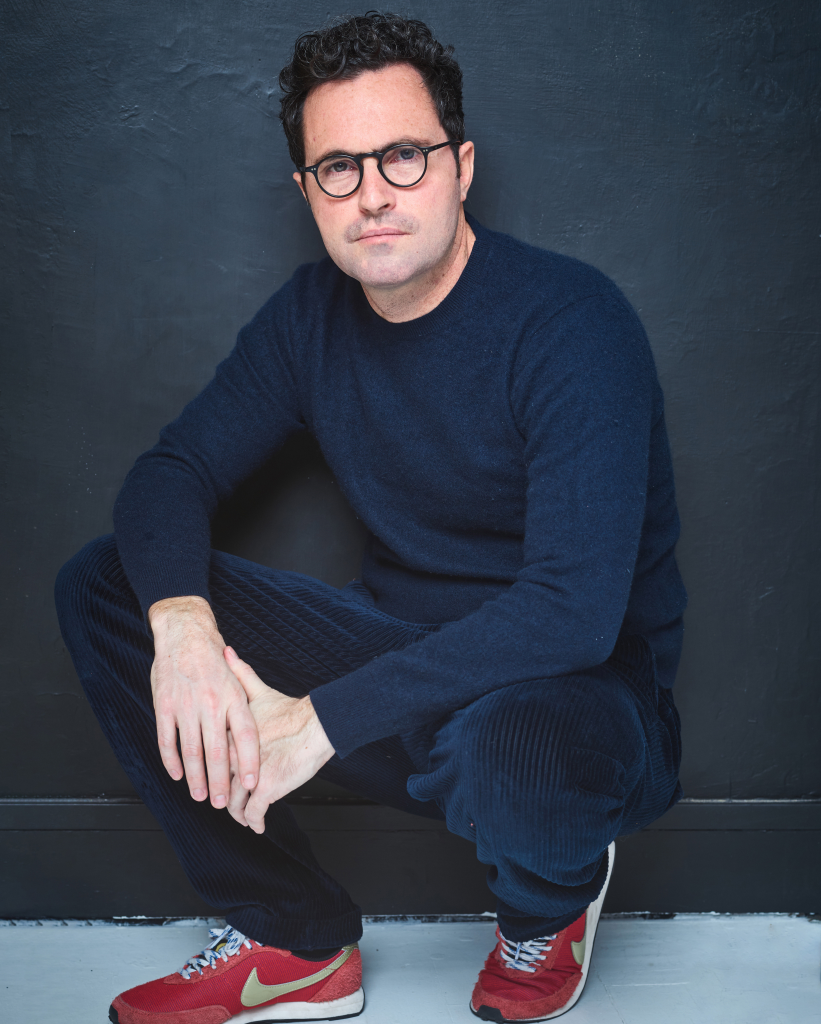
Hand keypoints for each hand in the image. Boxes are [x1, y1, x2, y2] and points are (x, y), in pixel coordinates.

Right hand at [148, 596, 258, 808]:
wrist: (184, 631)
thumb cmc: (212, 657)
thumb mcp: (235, 678)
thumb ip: (241, 706)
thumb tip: (250, 741)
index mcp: (234, 696)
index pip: (247, 736)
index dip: (250, 762)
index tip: (254, 784)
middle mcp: (212, 703)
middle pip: (219, 751)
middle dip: (221, 781)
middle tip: (221, 803)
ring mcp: (186, 705)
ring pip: (192, 751)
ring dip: (196, 777)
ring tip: (200, 796)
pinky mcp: (164, 705)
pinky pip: (167, 740)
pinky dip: (171, 761)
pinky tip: (177, 775)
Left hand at [223, 646, 334, 833]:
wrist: (315, 724)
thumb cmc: (290, 710)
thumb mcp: (258, 690)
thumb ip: (239, 673)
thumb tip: (226, 650)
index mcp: (229, 735)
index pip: (210, 757)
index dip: (209, 769)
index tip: (209, 777)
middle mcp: (234, 756)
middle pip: (217, 783)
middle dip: (217, 796)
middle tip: (218, 802)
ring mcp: (249, 774)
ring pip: (232, 803)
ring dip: (235, 813)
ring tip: (239, 816)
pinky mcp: (266, 789)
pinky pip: (253, 813)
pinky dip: (254, 822)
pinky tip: (257, 827)